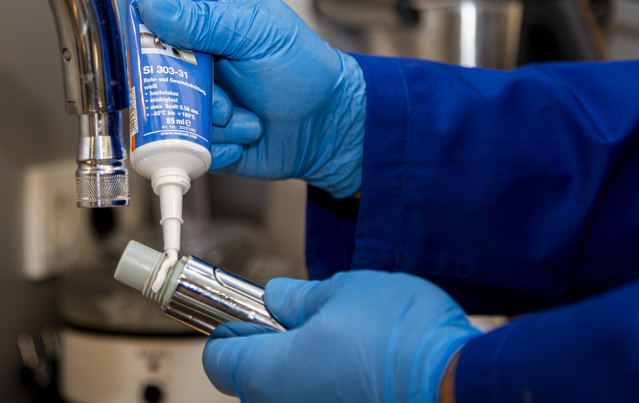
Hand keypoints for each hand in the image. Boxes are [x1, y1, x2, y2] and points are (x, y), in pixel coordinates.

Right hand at [127, 0, 365, 195]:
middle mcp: (194, 56)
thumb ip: (204, 19)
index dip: (140, 19)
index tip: (146, 36)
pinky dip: (216, 145)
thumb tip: (150, 2)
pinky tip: (244, 134)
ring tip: (244, 114)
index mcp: (207, 16)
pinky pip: (184, 143)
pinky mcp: (198, 134)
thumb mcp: (259, 33)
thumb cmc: (305, 71)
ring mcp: (195, 96)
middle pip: (151, 65)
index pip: (155, 5)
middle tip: (216, 86)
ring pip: (169, 108)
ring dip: (209, 118)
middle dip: (185, 84)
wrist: (329, 129)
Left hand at [202, 271, 479, 402]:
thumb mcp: (345, 292)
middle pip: (252, 382)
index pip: (218, 358)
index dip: (228, 331)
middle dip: (271, 351)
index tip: (243, 316)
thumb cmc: (406, 342)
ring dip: (304, 373)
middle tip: (302, 324)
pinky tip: (362, 370)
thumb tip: (281, 299)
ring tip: (341, 345)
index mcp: (270, 372)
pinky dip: (333, 389)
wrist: (464, 386)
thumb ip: (299, 297)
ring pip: (291, 396)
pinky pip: (323, 402)